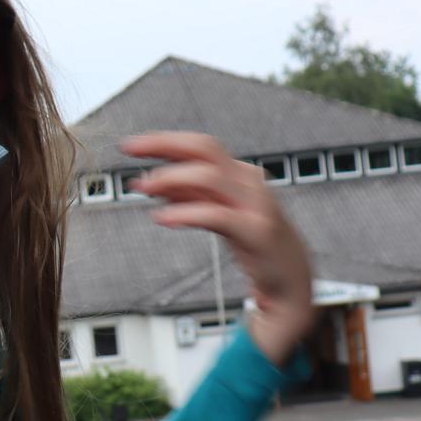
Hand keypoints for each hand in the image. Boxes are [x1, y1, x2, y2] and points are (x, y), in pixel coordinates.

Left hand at [123, 131, 315, 364]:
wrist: (290, 279)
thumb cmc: (252, 242)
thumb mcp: (215, 212)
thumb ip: (187, 195)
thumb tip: (148, 181)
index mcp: (239, 173)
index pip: (200, 145)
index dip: (165, 140)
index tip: (132, 144)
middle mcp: (249, 182)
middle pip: (205, 149)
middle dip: (164, 145)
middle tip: (130, 150)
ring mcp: (256, 204)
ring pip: (210, 177)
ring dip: (171, 178)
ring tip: (144, 187)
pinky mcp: (257, 232)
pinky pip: (217, 215)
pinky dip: (187, 213)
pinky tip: (164, 218)